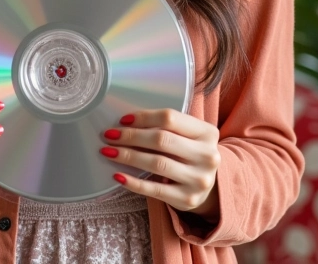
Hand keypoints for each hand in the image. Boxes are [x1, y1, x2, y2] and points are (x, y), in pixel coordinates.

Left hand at [100, 109, 219, 218]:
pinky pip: (155, 190)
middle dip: (131, 136)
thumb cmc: (189, 152)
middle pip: (162, 140)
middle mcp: (207, 156)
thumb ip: (166, 126)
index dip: (143, 117)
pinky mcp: (188, 199)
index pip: (170, 118)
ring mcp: (199, 179)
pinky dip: (134, 182)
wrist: (208, 185)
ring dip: (128, 156)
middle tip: (109, 135)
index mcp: (206, 132)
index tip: (122, 120)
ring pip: (157, 163)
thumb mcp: (188, 135)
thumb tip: (125, 122)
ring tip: (109, 152)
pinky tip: (118, 175)